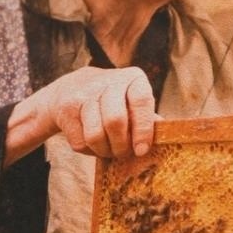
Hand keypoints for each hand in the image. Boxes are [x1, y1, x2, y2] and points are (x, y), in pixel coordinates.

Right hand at [5, 66, 155, 164]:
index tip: (142, 150)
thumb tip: (167, 134)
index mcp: (132, 78)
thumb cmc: (114, 101)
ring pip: (96, 135)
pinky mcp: (65, 109)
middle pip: (115, 121)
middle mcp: (108, 81)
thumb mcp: (134, 102)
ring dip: (104, 151)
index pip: (141, 101)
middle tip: (124, 154)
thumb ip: (148, 118)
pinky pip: (81, 142)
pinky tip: (93, 143)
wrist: (71, 88)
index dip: (143, 129)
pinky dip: (89, 151)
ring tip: (109, 150)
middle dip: (121, 146)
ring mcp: (84, 94)